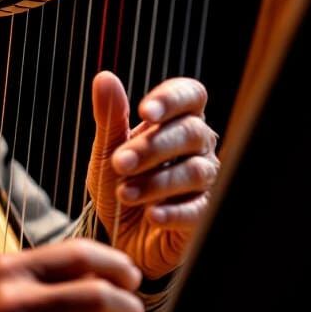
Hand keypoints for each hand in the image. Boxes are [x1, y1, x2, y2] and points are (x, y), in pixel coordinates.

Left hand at [87, 71, 219, 280]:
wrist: (121, 234)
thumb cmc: (120, 182)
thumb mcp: (107, 150)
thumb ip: (109, 117)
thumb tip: (104, 77)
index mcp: (177, 121)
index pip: (191, 95)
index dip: (173, 99)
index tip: (146, 110)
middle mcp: (199, 146)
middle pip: (191, 133)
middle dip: (153, 147)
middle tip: (120, 162)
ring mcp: (206, 181)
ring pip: (195, 172)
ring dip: (156, 182)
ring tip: (124, 193)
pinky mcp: (204, 215)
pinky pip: (198, 210)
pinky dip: (174, 212)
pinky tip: (152, 215)